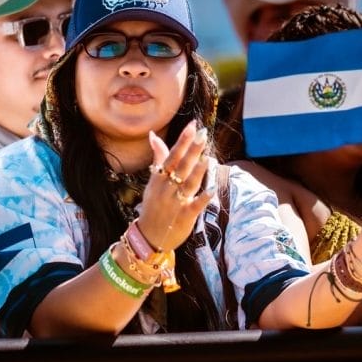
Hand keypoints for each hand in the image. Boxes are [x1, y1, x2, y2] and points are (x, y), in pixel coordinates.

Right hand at [137, 121, 212, 251]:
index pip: (172, 155)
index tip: (193, 125)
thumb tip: (154, 134)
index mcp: (159, 178)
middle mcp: (166, 188)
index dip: (182, 141)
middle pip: (181, 166)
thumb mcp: (153, 181)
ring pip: (188, 184)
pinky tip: (212, 190)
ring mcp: (175, 202)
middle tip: (203, 133)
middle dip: (192, 150)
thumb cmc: (154, 204)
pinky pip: (195, 206)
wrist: (148, 236)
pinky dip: (202, 198)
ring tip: (206, 158)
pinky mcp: (185, 217)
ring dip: (197, 171)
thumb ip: (159, 157)